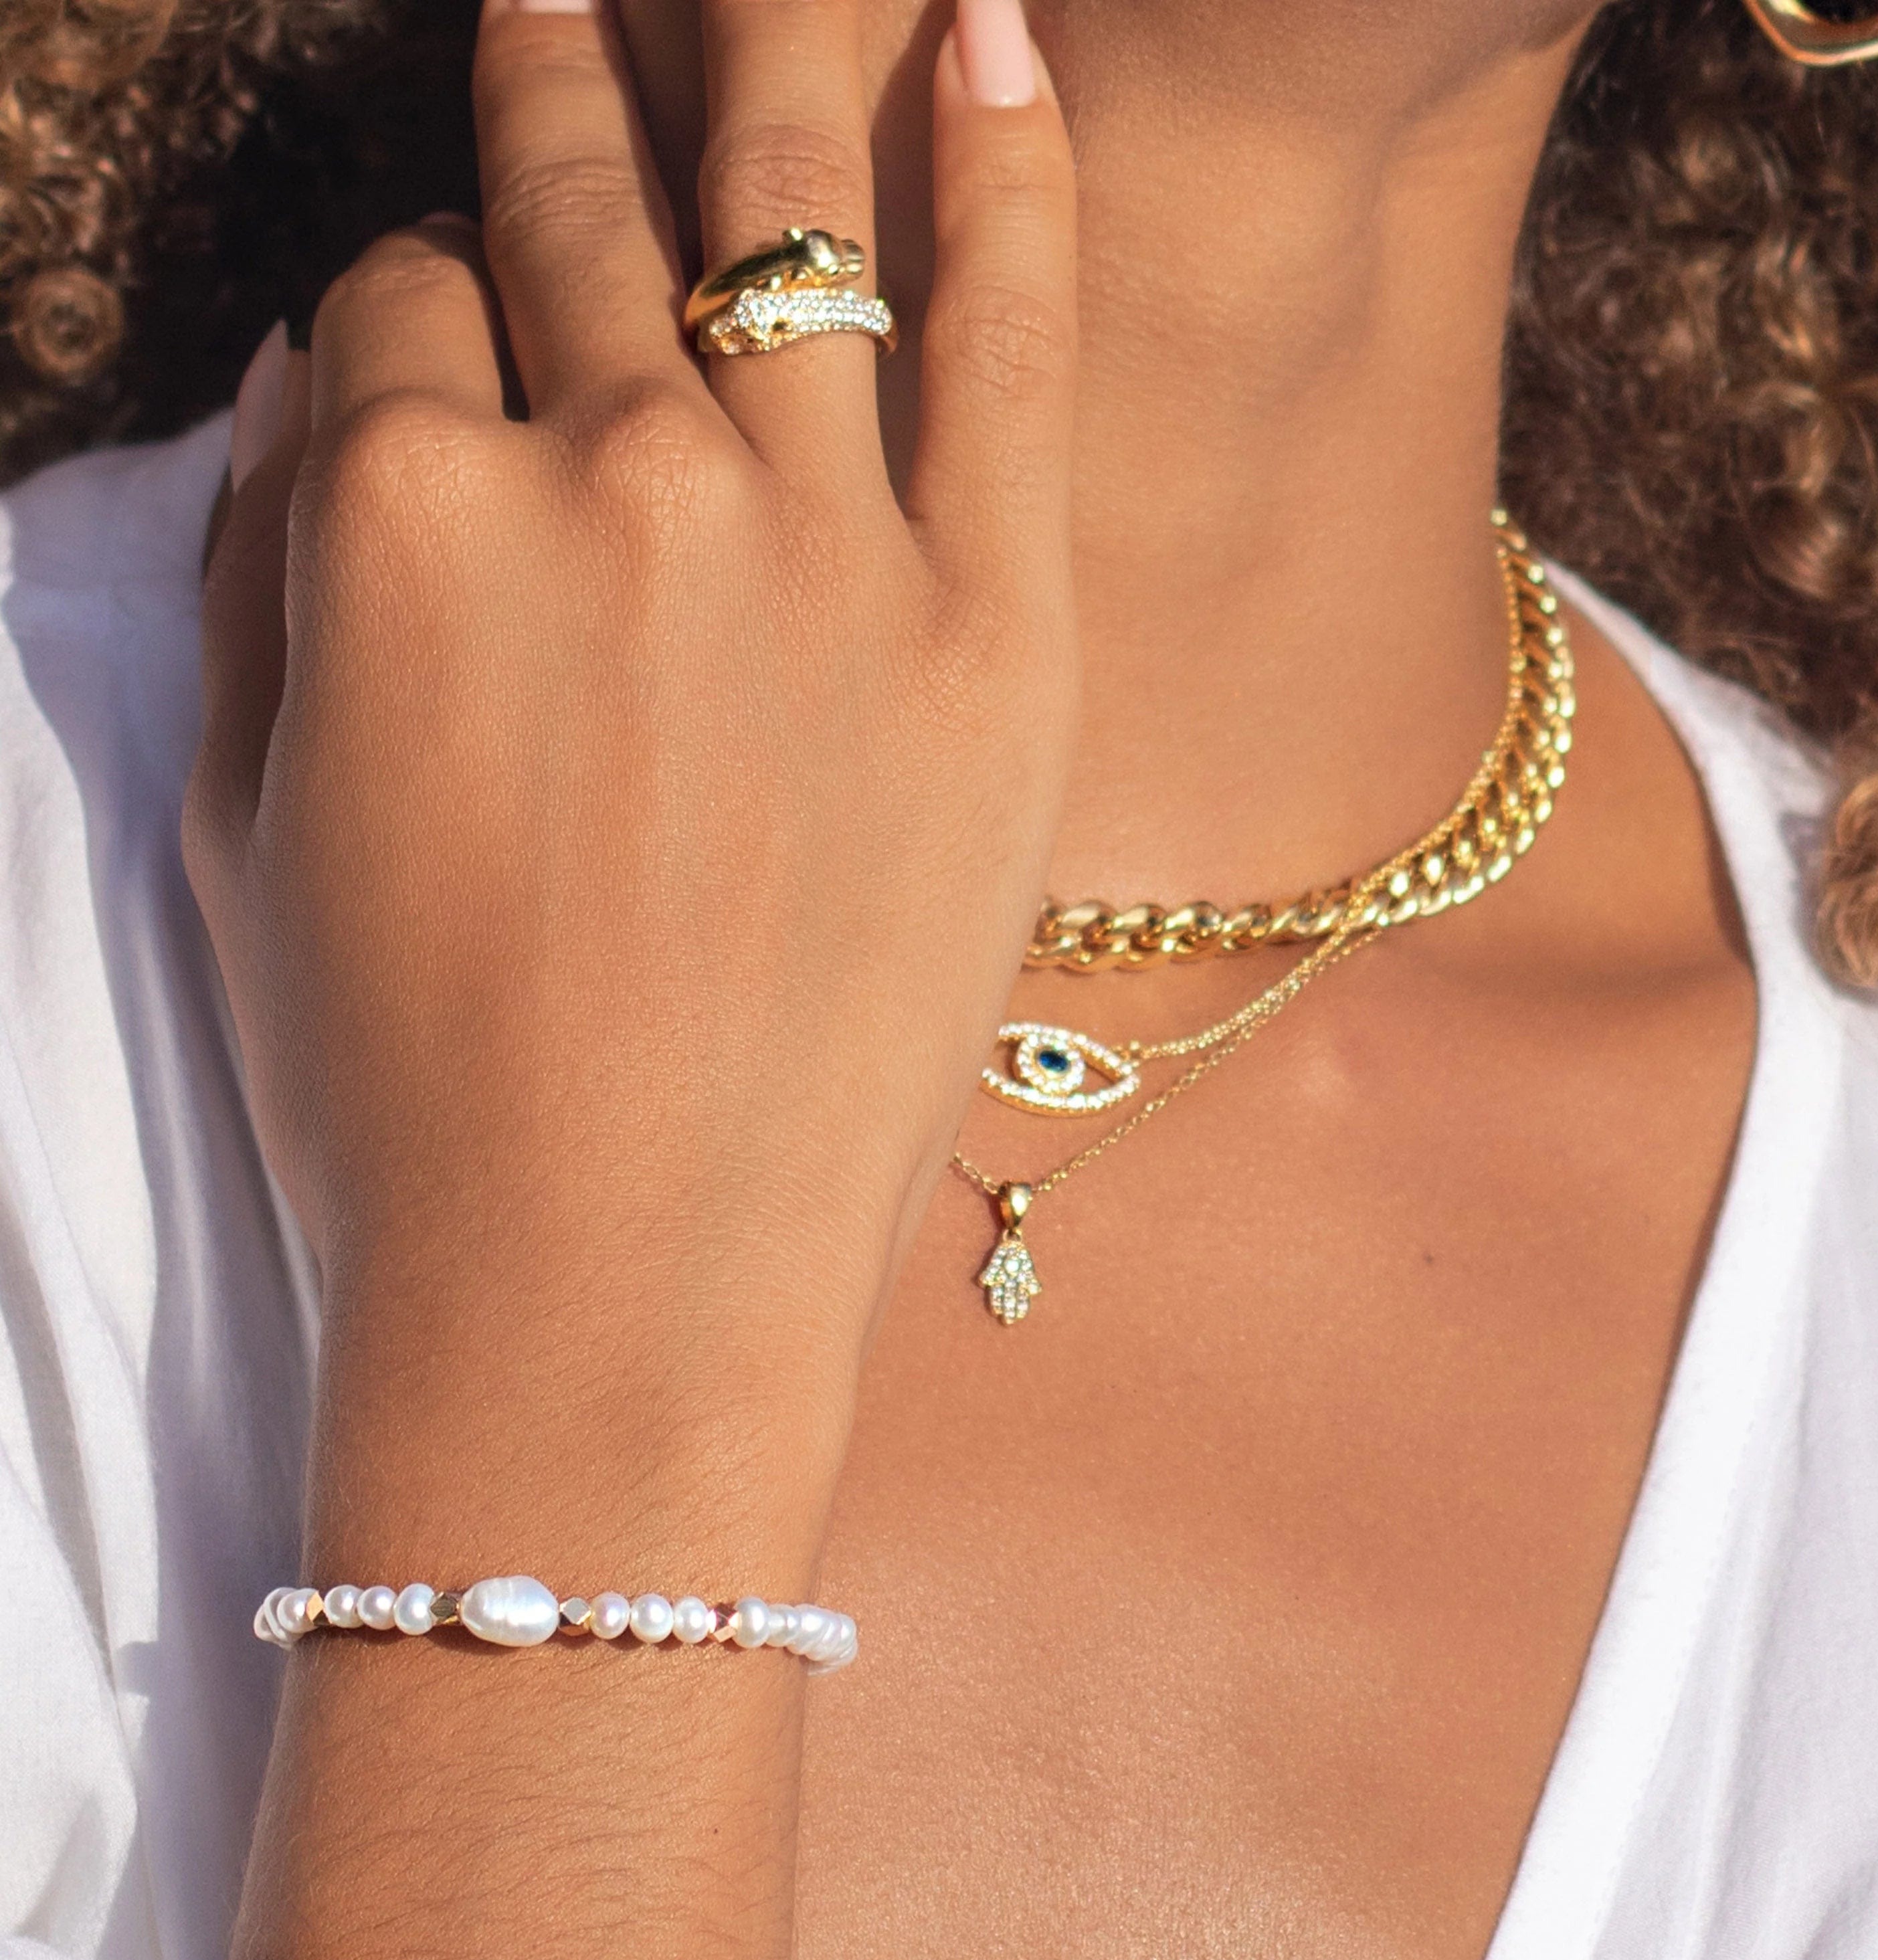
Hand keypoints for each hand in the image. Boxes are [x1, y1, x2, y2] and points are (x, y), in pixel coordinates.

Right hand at [187, 0, 1075, 1501]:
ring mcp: (817, 546)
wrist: (613, 1295)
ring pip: (781, 222)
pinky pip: (1010, 338)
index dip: (417, 319)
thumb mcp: (247, 822)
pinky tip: (990, 26)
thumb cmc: (405, 1094)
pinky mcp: (994, 636)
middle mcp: (609, 479)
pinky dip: (1009, 164)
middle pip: (578, 219)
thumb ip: (263, 575)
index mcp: (403, 508)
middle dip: (555, 85)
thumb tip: (305, 392)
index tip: (450, 345)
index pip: (401, 308)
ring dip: (752, 58)